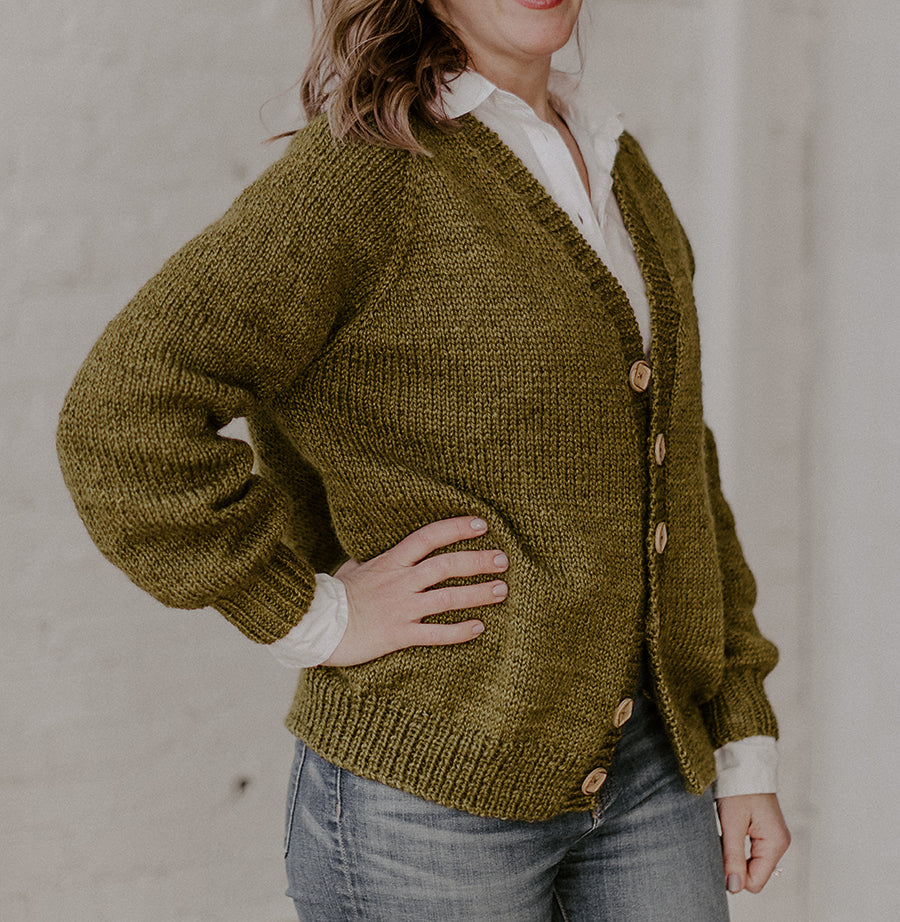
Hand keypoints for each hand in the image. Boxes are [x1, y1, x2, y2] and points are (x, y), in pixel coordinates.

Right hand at [322, 516, 507, 666]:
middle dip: (476, 561)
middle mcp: (399, 582)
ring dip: (477, 594)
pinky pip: (434, 634)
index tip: (481, 524)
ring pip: (446, 599)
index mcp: (390, 561)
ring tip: (501, 590)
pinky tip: (479, 628)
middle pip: (445, 566)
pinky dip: (458, 632)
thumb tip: (374, 553)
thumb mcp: (350, 568)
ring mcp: (400, 608)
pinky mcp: (397, 635)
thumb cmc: (332, 596)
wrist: (314, 625)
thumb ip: (370, 560)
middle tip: (503, 559)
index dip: (456, 528)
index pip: (428, 537)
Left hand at [717, 793, 790, 893]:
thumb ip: (732, 857)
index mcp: (775, 843)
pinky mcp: (766, 832)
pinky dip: (737, 845)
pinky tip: (730, 830)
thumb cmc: (738, 788)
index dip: (734, 874)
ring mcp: (773, 838)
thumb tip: (734, 887)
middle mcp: (779, 844)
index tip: (719, 855)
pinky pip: (751, 851)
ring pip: (750, 863)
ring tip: (726, 831)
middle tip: (721, 839)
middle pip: (753, 873)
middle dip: (734, 863)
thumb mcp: (731, 823)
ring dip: (734, 853)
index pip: (755, 881)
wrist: (744, 764)